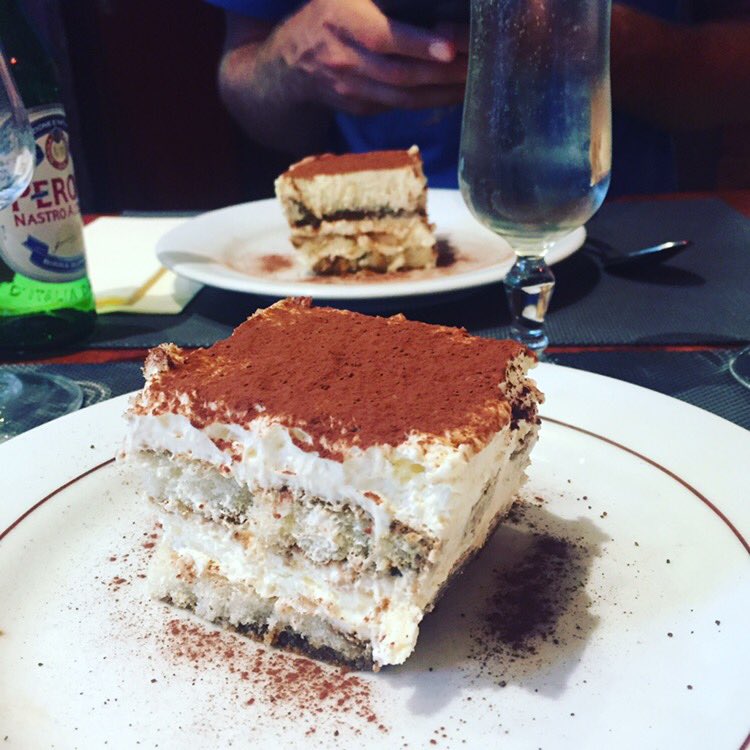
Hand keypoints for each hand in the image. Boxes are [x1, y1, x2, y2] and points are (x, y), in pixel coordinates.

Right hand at [270, 0, 467, 114]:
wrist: (291, 63)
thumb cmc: (328, 13)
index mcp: (342, 20)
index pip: (383, 37)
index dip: (417, 44)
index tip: (449, 48)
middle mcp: (345, 59)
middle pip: (400, 74)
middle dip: (443, 73)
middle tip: (479, 64)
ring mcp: (353, 89)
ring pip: (403, 97)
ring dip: (442, 92)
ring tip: (474, 82)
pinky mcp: (361, 107)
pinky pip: (400, 106)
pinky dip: (429, 101)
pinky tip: (453, 93)